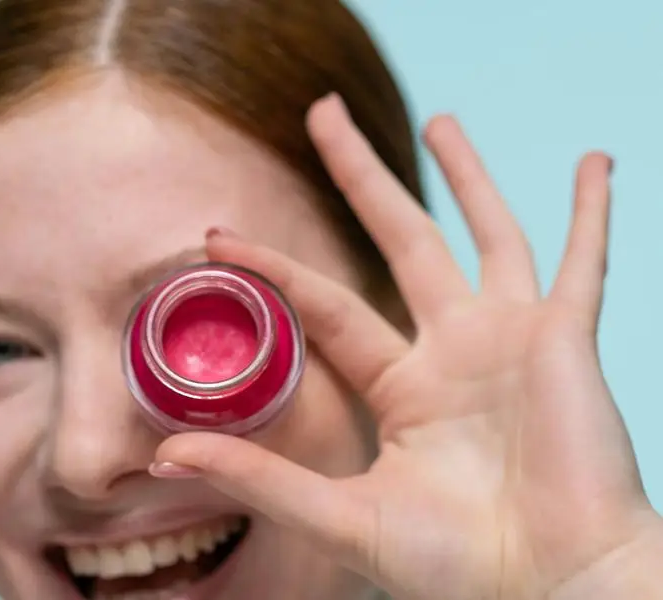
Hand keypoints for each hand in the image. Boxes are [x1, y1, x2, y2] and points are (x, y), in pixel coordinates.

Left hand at [151, 94, 660, 598]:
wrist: (550, 592)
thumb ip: (259, 477)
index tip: (218, 235)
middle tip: (321, 114)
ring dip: (466, 176)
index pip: (326, 306)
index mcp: (404, 389)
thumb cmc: (456, 568)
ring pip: (485, 235)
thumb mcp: (341, 517)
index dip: (275, 267)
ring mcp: (511, 340)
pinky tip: (595, 164)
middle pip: (399, 239)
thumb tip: (167, 454)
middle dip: (360, 176)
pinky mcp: (566, 342)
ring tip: (438, 118)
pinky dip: (591, 215)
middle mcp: (453, 353)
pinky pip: (584, 263)